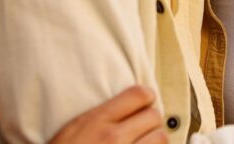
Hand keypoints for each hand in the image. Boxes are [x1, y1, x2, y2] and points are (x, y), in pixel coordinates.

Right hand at [49, 86, 165, 143]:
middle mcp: (114, 138)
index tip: (144, 102)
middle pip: (153, 116)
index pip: (139, 95)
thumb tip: (127, 105)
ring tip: (145, 142)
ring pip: (161, 137)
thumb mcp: (72, 129)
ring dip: (155, 138)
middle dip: (150, 120)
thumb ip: (99, 115)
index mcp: (97, 121)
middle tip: (142, 126)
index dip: (146, 97)